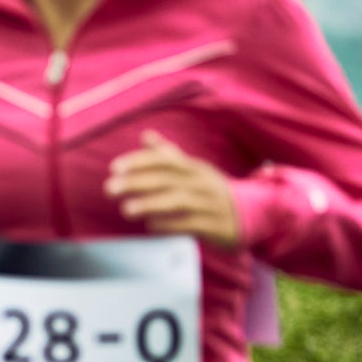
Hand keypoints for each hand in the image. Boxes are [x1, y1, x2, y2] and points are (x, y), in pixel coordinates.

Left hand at [106, 131, 240, 248]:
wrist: (252, 213)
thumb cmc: (211, 191)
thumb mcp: (194, 170)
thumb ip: (169, 155)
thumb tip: (145, 135)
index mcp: (194, 168)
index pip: (165, 159)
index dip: (139, 161)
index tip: (115, 167)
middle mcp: (201, 182)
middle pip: (167, 179)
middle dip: (136, 182)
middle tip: (109, 189)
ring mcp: (210, 203)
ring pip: (178, 200)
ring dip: (150, 204)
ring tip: (125, 209)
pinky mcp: (215, 225)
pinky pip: (191, 223)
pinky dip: (170, 224)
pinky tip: (151, 226)